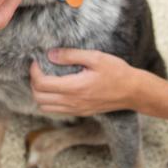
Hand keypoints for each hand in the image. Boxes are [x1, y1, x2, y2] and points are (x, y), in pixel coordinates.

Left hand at [30, 49, 144, 115]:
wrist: (134, 92)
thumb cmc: (117, 72)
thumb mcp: (95, 58)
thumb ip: (71, 55)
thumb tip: (50, 54)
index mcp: (74, 88)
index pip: (41, 84)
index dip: (34, 72)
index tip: (37, 61)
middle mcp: (72, 102)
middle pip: (38, 98)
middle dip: (33, 82)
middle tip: (40, 69)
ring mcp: (76, 110)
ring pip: (45, 107)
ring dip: (40, 93)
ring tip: (47, 78)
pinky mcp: (80, 112)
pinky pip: (56, 110)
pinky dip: (50, 100)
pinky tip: (57, 87)